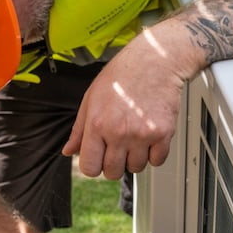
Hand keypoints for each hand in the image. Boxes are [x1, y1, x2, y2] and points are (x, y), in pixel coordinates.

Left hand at [62, 35, 196, 179]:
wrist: (156, 60)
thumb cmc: (123, 75)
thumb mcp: (91, 98)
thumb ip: (79, 129)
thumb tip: (69, 151)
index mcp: (97, 124)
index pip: (89, 168)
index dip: (93, 166)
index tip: (99, 158)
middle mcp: (119, 132)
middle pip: (112, 172)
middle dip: (114, 164)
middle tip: (118, 147)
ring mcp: (142, 134)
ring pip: (136, 168)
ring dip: (135, 158)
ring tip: (135, 137)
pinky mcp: (162, 133)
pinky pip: (157, 161)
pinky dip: (154, 154)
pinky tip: (149, 137)